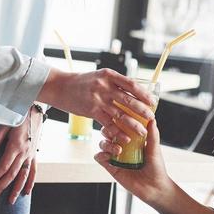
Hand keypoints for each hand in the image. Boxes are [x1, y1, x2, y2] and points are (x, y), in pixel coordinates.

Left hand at [0, 108, 40, 203]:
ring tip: (10, 201)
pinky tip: (26, 192)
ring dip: (16, 190)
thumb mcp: (3, 125)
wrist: (34, 110)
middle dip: (1, 188)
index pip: (2, 167)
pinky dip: (30, 183)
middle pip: (11, 175)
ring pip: (23, 176)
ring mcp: (31, 155)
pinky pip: (33, 172)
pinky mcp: (35, 155)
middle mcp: (24, 153)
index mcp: (15, 146)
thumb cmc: (17, 116)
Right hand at [38, 68, 153, 128]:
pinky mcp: (91, 111)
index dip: (144, 94)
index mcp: (109, 75)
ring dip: (133, 125)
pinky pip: (108, 124)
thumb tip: (133, 92)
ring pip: (120, 114)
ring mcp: (98, 99)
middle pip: (129, 100)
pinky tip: (125, 138)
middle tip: (151, 118)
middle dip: (142, 111)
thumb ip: (114, 83)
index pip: (132, 85)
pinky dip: (118, 132)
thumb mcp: (99, 77)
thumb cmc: (82, 82)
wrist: (60, 87)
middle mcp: (104, 86)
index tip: (153, 102)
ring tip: (142, 132)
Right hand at [94, 115, 172, 205]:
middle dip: (109, 131)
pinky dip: (100, 155)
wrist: (154, 188)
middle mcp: (122, 147)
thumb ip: (152, 135)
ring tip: (118, 150)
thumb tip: (152, 119)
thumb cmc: (157, 168)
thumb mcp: (155, 149)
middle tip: (116, 135)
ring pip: (103, 144)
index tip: (120, 120)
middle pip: (108, 133)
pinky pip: (100, 158)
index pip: (120, 127)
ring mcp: (116, 157)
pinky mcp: (111, 168)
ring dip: (107, 144)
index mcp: (132, 140)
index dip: (117, 122)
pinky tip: (107, 156)